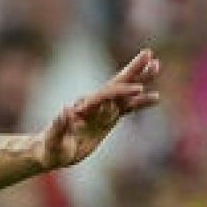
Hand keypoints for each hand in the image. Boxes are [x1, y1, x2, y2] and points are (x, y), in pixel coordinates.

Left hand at [35, 49, 160, 169]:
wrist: (50, 152)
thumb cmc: (50, 147)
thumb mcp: (53, 140)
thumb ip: (59, 125)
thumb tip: (67, 108)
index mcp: (82, 108)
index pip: (104, 95)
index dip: (120, 92)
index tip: (138, 90)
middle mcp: (93, 104)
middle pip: (116, 84)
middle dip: (132, 70)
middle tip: (148, 54)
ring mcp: (102, 110)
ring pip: (124, 93)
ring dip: (140, 79)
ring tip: (156, 65)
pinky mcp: (107, 119)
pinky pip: (127, 109)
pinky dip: (140, 103)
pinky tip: (157, 97)